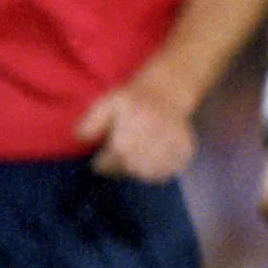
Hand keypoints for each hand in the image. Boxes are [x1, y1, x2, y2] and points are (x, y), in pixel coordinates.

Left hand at [77, 79, 195, 180]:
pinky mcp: (186, 149)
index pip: (117, 152)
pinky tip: (147, 166)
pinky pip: (168, 171)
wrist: (167, 93)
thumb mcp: (107, 102)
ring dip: (136, 172)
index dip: (104, 163)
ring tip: (130, 164)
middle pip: (132, 165)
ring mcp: (174, 140)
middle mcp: (157, 130)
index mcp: (137, 118)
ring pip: (149, 171)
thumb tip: (81, 138)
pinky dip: (155, 174)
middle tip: (113, 165)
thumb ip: (92, 120)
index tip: (98, 164)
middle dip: (119, 169)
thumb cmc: (133, 100)